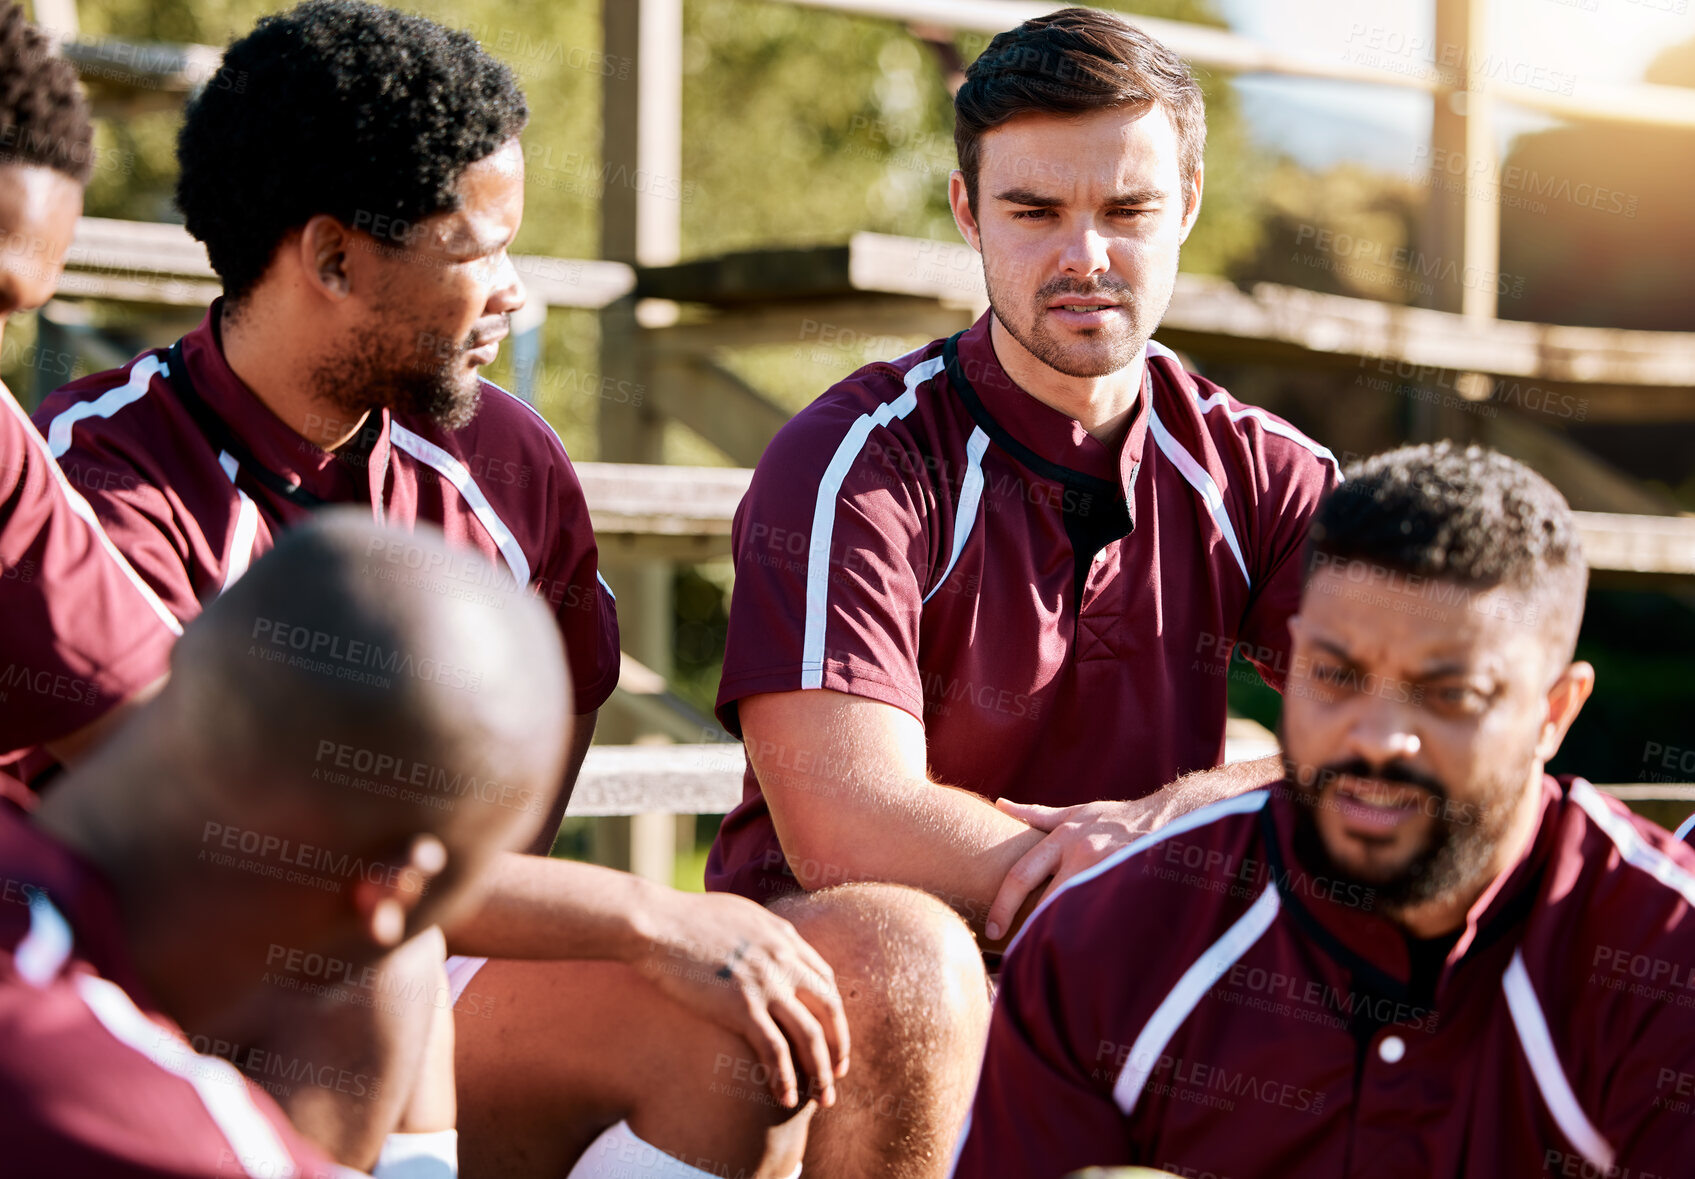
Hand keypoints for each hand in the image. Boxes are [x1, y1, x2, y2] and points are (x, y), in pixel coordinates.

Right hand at [631, 889, 849, 1109]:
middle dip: (839, 1045)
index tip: (833, 1036)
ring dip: (822, 1071)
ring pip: (811, 1034)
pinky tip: (787, 1099)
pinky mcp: (741, 1006)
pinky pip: (775, 1050)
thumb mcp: (736, 915)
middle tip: (838, 1075)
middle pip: (829, 1008)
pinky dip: (785, 1077)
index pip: (825, 979)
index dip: (834, 1012)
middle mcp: (783, 959)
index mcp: (783, 936)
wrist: (655, 923)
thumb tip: (760, 948)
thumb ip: (759, 934)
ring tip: (824, 1099)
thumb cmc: (683, 919)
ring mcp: (765, 982)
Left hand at [984, 797, 1160, 940]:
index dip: (1003, 905)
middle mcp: (1083, 854)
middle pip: (1046, 902)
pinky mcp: (1130, 889)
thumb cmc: (1115, 819)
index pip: (1022, 875)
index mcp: (1063, 838)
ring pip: (1074, 914)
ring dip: (1060, 937)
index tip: (992, 930)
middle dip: (1029, 930)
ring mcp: (1109, 872)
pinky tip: (1086, 955)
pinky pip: (1106, 921)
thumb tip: (1000, 804)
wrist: (1167, 818)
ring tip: (1048, 961)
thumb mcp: (1076, 812)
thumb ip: (1035, 814)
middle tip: (1016, 955)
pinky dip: (1093, 938)